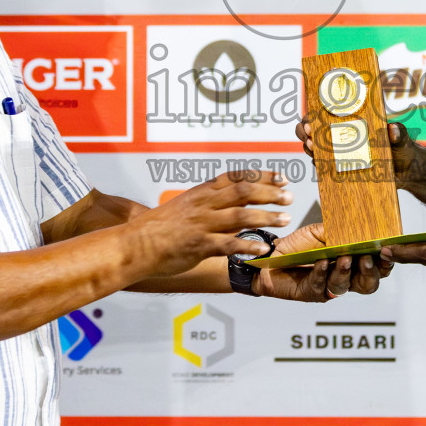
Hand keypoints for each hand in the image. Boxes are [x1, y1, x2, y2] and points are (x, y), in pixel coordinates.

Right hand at [130, 170, 290, 278]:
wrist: (135, 244)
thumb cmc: (159, 227)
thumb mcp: (185, 205)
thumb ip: (209, 202)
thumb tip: (234, 201)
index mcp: (202, 192)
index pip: (236, 177)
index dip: (261, 176)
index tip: (282, 177)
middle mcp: (204, 204)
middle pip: (243, 192)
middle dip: (270, 193)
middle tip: (290, 196)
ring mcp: (202, 224)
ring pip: (240, 216)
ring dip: (266, 217)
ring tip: (285, 219)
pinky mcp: (199, 246)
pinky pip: (229, 244)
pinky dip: (248, 246)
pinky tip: (264, 249)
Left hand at [254, 223, 393, 302]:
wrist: (270, 255)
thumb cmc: (297, 245)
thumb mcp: (320, 233)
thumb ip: (339, 231)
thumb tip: (357, 225)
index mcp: (351, 262)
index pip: (376, 267)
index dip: (384, 262)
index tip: (387, 250)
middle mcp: (343, 277)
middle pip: (368, 284)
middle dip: (371, 272)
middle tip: (367, 259)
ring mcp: (328, 287)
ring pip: (344, 286)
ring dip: (346, 272)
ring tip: (344, 258)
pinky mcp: (311, 293)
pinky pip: (320, 286)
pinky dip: (321, 273)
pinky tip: (321, 262)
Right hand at [295, 117, 425, 193]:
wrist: (407, 172)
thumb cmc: (404, 149)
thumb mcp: (402, 138)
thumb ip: (399, 133)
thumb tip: (393, 129)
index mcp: (354, 120)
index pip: (327, 110)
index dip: (314, 112)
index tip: (311, 119)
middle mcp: (343, 133)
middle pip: (313, 127)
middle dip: (305, 129)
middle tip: (309, 134)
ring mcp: (341, 150)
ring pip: (314, 145)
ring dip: (308, 145)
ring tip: (312, 148)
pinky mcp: (342, 166)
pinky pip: (323, 163)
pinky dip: (316, 162)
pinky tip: (317, 162)